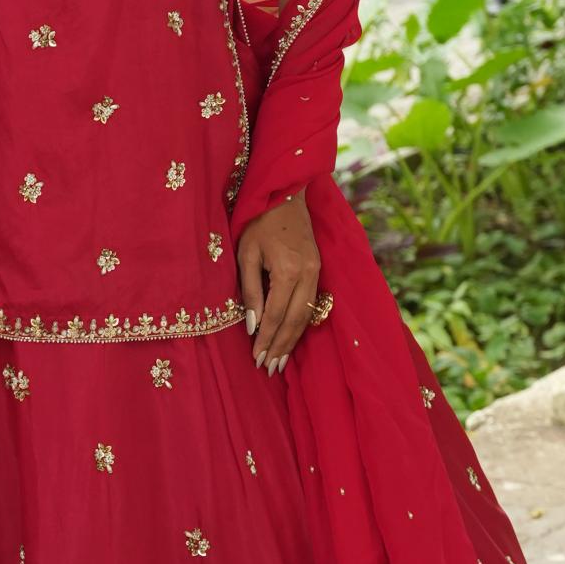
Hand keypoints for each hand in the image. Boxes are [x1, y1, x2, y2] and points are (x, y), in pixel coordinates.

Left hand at [236, 188, 323, 376]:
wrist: (285, 194)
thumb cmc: (258, 222)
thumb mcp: (246, 254)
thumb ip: (250, 291)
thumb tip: (253, 326)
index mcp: (288, 270)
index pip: (276, 315)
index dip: (266, 339)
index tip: (256, 359)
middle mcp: (308, 274)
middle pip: (295, 321)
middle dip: (281, 347)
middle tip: (269, 369)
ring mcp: (317, 272)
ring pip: (306, 316)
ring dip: (293, 340)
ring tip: (280, 361)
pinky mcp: (318, 269)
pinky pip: (311, 304)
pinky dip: (301, 324)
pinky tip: (292, 337)